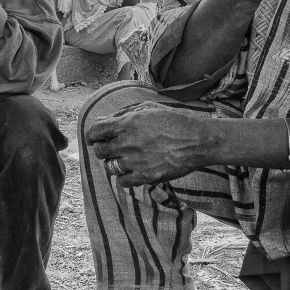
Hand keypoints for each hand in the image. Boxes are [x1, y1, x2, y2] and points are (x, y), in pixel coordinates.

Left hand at [84, 102, 212, 187]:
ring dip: (112, 163)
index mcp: (128, 123)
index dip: (92, 135)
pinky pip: (123, 182)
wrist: (197, 141)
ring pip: (109, 167)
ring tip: (122, 160)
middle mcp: (129, 143)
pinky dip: (124, 177)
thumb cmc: (174, 120)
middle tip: (108, 149)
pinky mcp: (147, 176)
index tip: (93, 138)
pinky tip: (131, 171)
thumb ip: (123, 113)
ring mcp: (137, 161)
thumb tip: (104, 120)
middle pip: (100, 151)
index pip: (96, 131)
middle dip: (101, 149)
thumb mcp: (148, 108)